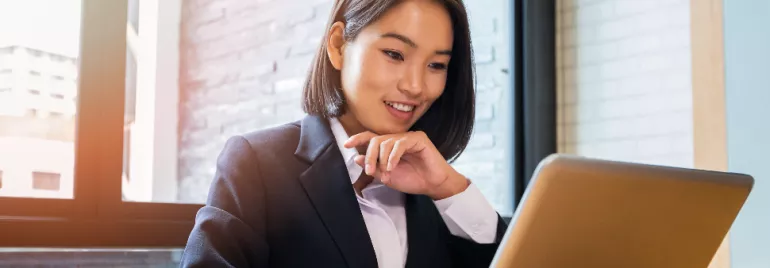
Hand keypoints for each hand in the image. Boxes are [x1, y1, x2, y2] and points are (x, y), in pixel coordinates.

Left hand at [344, 131, 468, 199]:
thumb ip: (374, 167)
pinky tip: (392, 166)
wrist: (433, 186)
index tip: (346, 145)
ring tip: (386, 172)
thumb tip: (357, 158)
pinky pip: (400, 143)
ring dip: (382, 159)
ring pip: (387, 141)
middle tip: (371, 171)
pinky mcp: (418, 139)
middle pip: (376, 140)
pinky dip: (393, 156)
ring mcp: (408, 137)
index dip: (358, 139)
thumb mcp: (388, 177)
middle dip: (370, 155)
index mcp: (390, 147)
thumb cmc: (413, 180)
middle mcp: (398, 139)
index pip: (372, 138)